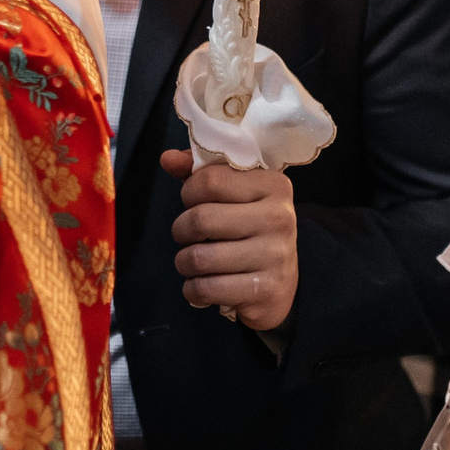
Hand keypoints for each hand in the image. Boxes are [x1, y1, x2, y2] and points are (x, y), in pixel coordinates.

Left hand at [164, 147, 297, 331]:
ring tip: (193, 262)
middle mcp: (279, 218)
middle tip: (187, 236)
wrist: (281, 283)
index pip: (210, 180)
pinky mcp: (265, 290)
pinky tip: (202, 284)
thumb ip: (201, 173)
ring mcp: (275, 256)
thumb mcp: (233, 194)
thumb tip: (168, 159)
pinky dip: (193, 289)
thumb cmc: (249, 229)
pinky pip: (206, 288)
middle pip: (200, 219)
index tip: (193, 203)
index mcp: (273, 185)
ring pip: (199, 257)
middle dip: (180, 230)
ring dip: (184, 262)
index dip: (189, 192)